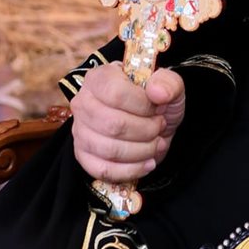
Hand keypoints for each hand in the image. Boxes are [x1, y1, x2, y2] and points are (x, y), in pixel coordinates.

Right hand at [69, 63, 185, 182]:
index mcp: (100, 78)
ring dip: (142, 151)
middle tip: (159, 127)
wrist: (151, 124)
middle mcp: (83, 102)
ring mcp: (79, 130)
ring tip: (156, 144)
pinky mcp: (82, 155)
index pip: (115, 93)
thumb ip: (168, 83)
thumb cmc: (155, 102)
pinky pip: (103, 170)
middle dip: (146, 131)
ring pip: (109, 150)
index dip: (142, 106)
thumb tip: (157, 92)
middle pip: (113, 125)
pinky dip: (131, 170)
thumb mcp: (169, 86)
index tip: (157, 109)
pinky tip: (147, 163)